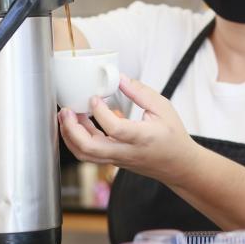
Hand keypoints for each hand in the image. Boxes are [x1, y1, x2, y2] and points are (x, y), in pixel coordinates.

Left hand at [59, 75, 200, 184]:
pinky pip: (89, 154)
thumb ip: (141, 92)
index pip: (115, 129)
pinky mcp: (112, 161)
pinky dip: (77, 140)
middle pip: (90, 149)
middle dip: (72, 129)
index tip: (94, 98)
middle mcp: (127, 151)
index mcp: (142, 137)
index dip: (100, 113)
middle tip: (67, 110)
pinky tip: (78, 123)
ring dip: (70, 136)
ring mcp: (117, 159)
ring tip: (66, 115)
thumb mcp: (163, 108)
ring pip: (85, 155)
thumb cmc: (173, 136)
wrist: (178, 165)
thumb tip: (119, 78)